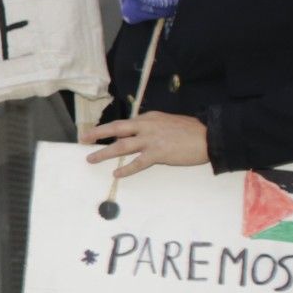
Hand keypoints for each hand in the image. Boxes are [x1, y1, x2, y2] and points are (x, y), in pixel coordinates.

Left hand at [84, 111, 208, 178]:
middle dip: (98, 133)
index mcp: (149, 118)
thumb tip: (139, 134)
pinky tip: (117, 174)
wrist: (209, 137)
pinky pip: (138, 163)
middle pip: (117, 128)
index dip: (109, 129)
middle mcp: (147, 126)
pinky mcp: (158, 153)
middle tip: (84, 138)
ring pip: (122, 146)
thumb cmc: (191, 131)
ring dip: (104, 153)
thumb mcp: (168, 122)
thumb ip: (152, 127)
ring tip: (91, 159)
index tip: (97, 133)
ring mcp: (151, 139)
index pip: (125, 123)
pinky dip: (126, 169)